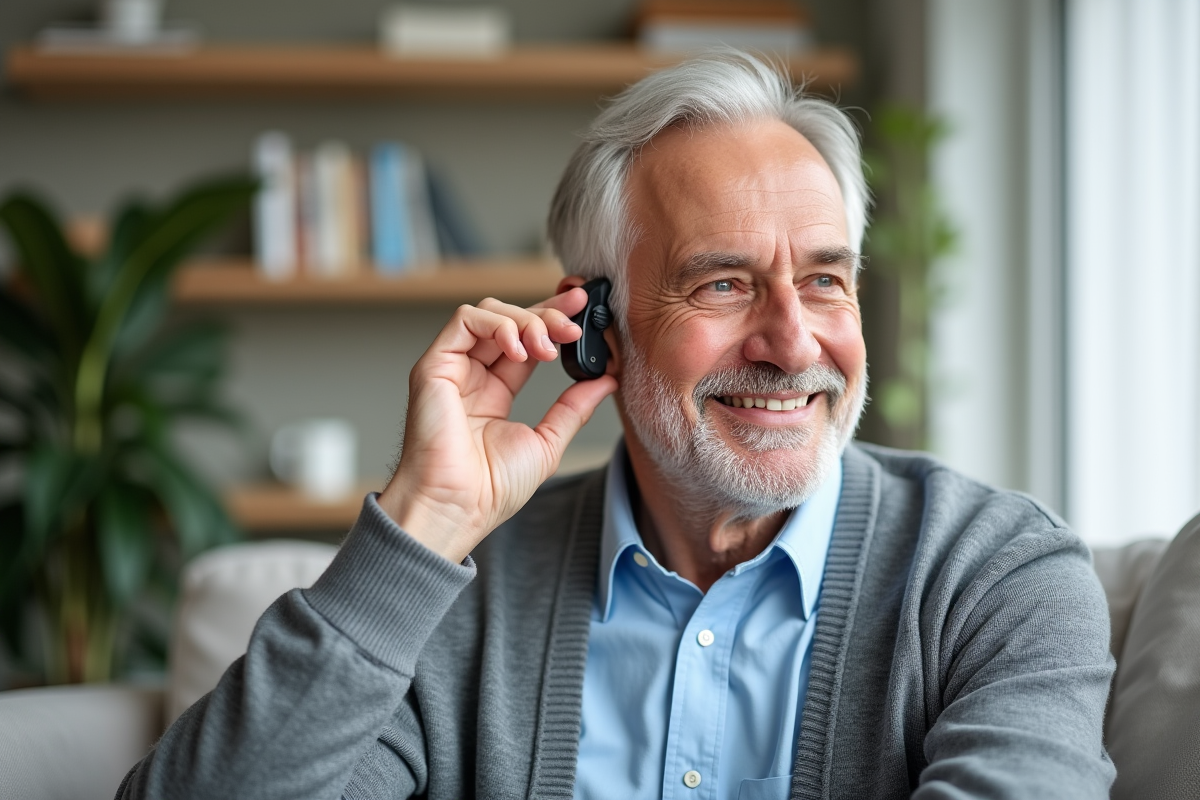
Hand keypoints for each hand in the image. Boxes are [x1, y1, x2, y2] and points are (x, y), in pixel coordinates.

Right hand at [377, 288, 617, 562]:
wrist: (459, 506)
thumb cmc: (491, 488)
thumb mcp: (548, 441)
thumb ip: (573, 407)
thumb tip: (606, 380)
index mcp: (495, 391)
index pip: (526, 340)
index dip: (553, 320)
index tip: (584, 312)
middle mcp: (472, 374)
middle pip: (510, 320)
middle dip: (547, 315)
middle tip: (574, 328)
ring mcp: (452, 368)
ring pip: (489, 313)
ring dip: (526, 320)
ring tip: (547, 348)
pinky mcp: (434, 365)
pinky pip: (464, 320)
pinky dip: (498, 324)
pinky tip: (519, 348)